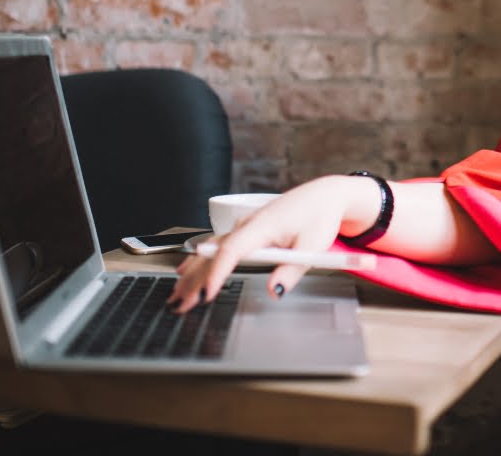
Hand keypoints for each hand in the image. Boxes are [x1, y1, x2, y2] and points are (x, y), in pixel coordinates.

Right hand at [167, 175, 379, 312]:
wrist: (324, 196)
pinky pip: (218, 246)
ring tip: (176, 294)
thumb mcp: (313, 246)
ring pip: (211, 249)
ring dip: (193, 272)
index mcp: (262, 226)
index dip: (217, 272)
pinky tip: (187, 271)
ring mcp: (244, 226)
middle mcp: (247, 224)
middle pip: (213, 253)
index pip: (232, 250)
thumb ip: (292, 271)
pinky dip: (201, 261)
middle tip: (181, 304)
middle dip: (195, 280)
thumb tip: (275, 291)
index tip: (207, 293)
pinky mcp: (246, 229)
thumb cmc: (319, 217)